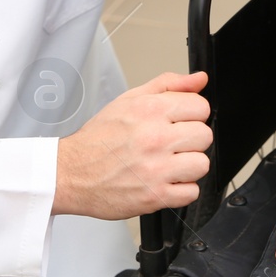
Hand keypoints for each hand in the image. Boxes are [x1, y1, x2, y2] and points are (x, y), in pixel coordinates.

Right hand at [52, 72, 210, 218]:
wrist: (71, 173)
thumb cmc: (98, 139)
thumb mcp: (130, 100)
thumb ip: (169, 85)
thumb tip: (200, 79)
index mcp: (150, 110)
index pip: (201, 107)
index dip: (192, 114)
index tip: (181, 121)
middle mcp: (155, 138)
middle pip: (205, 136)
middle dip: (191, 139)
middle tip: (172, 144)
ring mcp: (156, 169)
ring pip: (201, 164)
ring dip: (188, 166)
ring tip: (169, 163)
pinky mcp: (155, 197)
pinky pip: (191, 192)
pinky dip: (181, 190)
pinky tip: (164, 181)